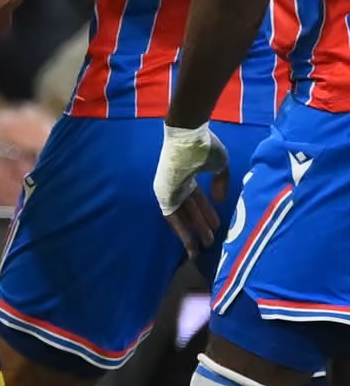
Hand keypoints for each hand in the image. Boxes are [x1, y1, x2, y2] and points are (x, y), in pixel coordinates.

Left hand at [154, 121, 231, 272]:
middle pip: (189, 211)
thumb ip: (221, 183)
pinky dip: (180, 231)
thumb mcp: (220, 167)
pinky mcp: (163, 193)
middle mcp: (178, 185)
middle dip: (200, 228)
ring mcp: (169, 189)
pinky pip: (171, 217)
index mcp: (189, 176)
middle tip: (210, 243)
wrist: (189, 136)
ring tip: (201, 249)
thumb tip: (220, 202)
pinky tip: (190, 243)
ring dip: (191, 233)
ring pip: (181, 216)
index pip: (197, 200)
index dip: (207, 214)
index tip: (217, 226)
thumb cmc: (204, 147)